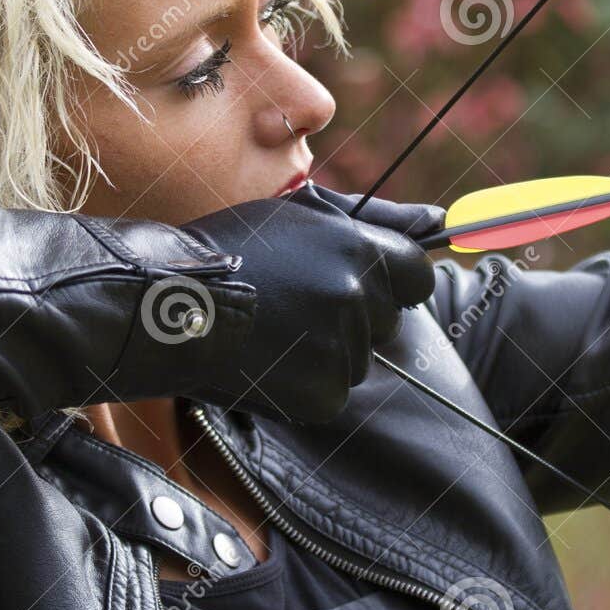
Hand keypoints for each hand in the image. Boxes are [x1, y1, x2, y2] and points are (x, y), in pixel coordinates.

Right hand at [177, 183, 443, 421]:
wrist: (168, 304)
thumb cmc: (233, 249)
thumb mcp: (302, 215)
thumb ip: (379, 219)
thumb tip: (440, 220)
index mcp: (357, 249)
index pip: (418, 275)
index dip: (394, 280)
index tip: (364, 283)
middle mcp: (356, 297)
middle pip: (388, 319)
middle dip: (356, 314)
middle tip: (298, 303)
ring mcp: (340, 348)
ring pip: (359, 357)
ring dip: (328, 349)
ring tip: (274, 329)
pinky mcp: (321, 394)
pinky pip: (332, 391)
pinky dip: (306, 383)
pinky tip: (268, 359)